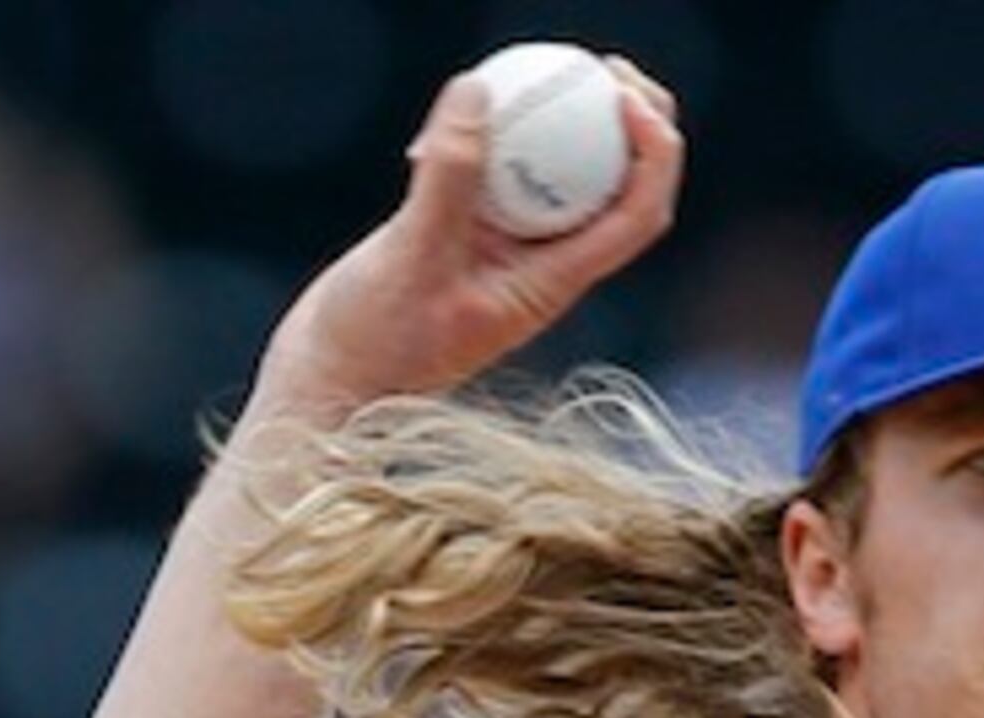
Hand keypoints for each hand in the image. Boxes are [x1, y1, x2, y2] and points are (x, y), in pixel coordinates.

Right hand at [262, 56, 685, 413]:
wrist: (330, 383)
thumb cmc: (374, 344)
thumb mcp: (412, 254)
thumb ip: (450, 176)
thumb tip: (480, 91)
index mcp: (555, 283)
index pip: (637, 214)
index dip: (653, 151)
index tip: (627, 97)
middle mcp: (544, 267)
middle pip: (618, 188)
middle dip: (632, 124)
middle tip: (607, 67)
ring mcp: (508, 253)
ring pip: (559, 176)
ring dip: (563, 122)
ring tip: (541, 70)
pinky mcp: (469, 239)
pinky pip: (499, 174)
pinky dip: (491, 137)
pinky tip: (458, 110)